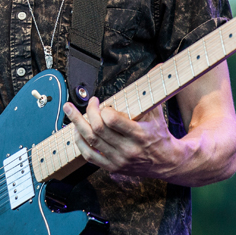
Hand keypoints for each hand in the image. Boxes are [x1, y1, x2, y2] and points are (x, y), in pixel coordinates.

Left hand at [62, 97, 192, 179]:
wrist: (166, 163)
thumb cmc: (159, 135)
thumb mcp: (158, 114)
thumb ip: (152, 92)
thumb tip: (157, 68)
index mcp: (139, 134)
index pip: (112, 121)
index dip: (103, 110)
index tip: (102, 103)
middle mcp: (127, 149)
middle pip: (97, 129)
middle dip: (88, 112)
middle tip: (90, 102)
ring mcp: (118, 159)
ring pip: (90, 141)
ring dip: (77, 124)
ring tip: (69, 111)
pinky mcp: (111, 167)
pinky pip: (89, 156)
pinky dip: (80, 142)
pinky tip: (77, 131)